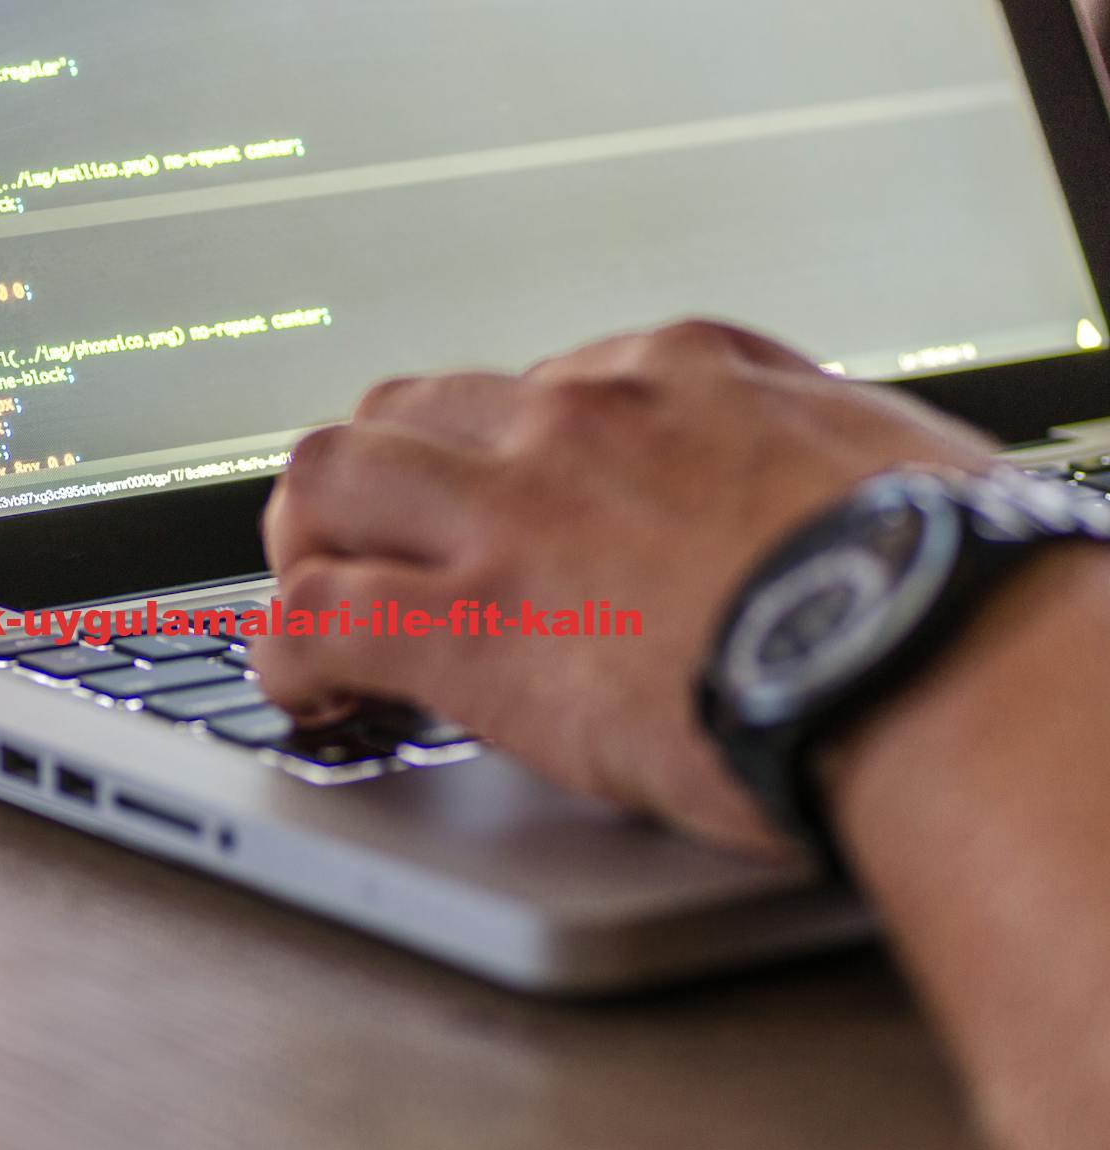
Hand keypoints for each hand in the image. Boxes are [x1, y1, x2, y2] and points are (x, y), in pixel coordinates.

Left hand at [255, 320, 996, 854]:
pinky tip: (308, 695)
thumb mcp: (885, 452)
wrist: (929, 656)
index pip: (529, 390)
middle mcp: (572, 425)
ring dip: (303, 545)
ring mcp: (509, 519)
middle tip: (368, 547)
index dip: (493, 462)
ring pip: (328, 483)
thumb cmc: (939, 574)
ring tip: (313, 607)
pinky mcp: (470, 628)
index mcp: (672, 376)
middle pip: (403, 411)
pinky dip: (288, 657)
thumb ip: (807, 445)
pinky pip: (316, 619)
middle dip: (368, 481)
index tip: (495, 516)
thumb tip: (802, 475)